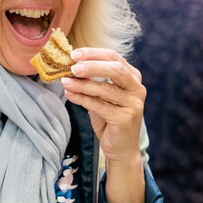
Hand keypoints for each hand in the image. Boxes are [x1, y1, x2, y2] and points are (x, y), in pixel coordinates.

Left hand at [61, 48, 144, 164]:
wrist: (121, 149)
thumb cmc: (110, 120)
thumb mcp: (101, 97)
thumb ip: (91, 82)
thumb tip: (70, 66)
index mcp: (133, 78)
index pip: (114, 57)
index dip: (94, 53)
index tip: (74, 54)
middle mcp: (137, 89)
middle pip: (116, 69)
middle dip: (92, 65)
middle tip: (72, 66)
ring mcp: (133, 104)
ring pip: (106, 89)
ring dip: (82, 84)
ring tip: (65, 82)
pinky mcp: (125, 119)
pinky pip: (99, 105)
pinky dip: (82, 99)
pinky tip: (70, 95)